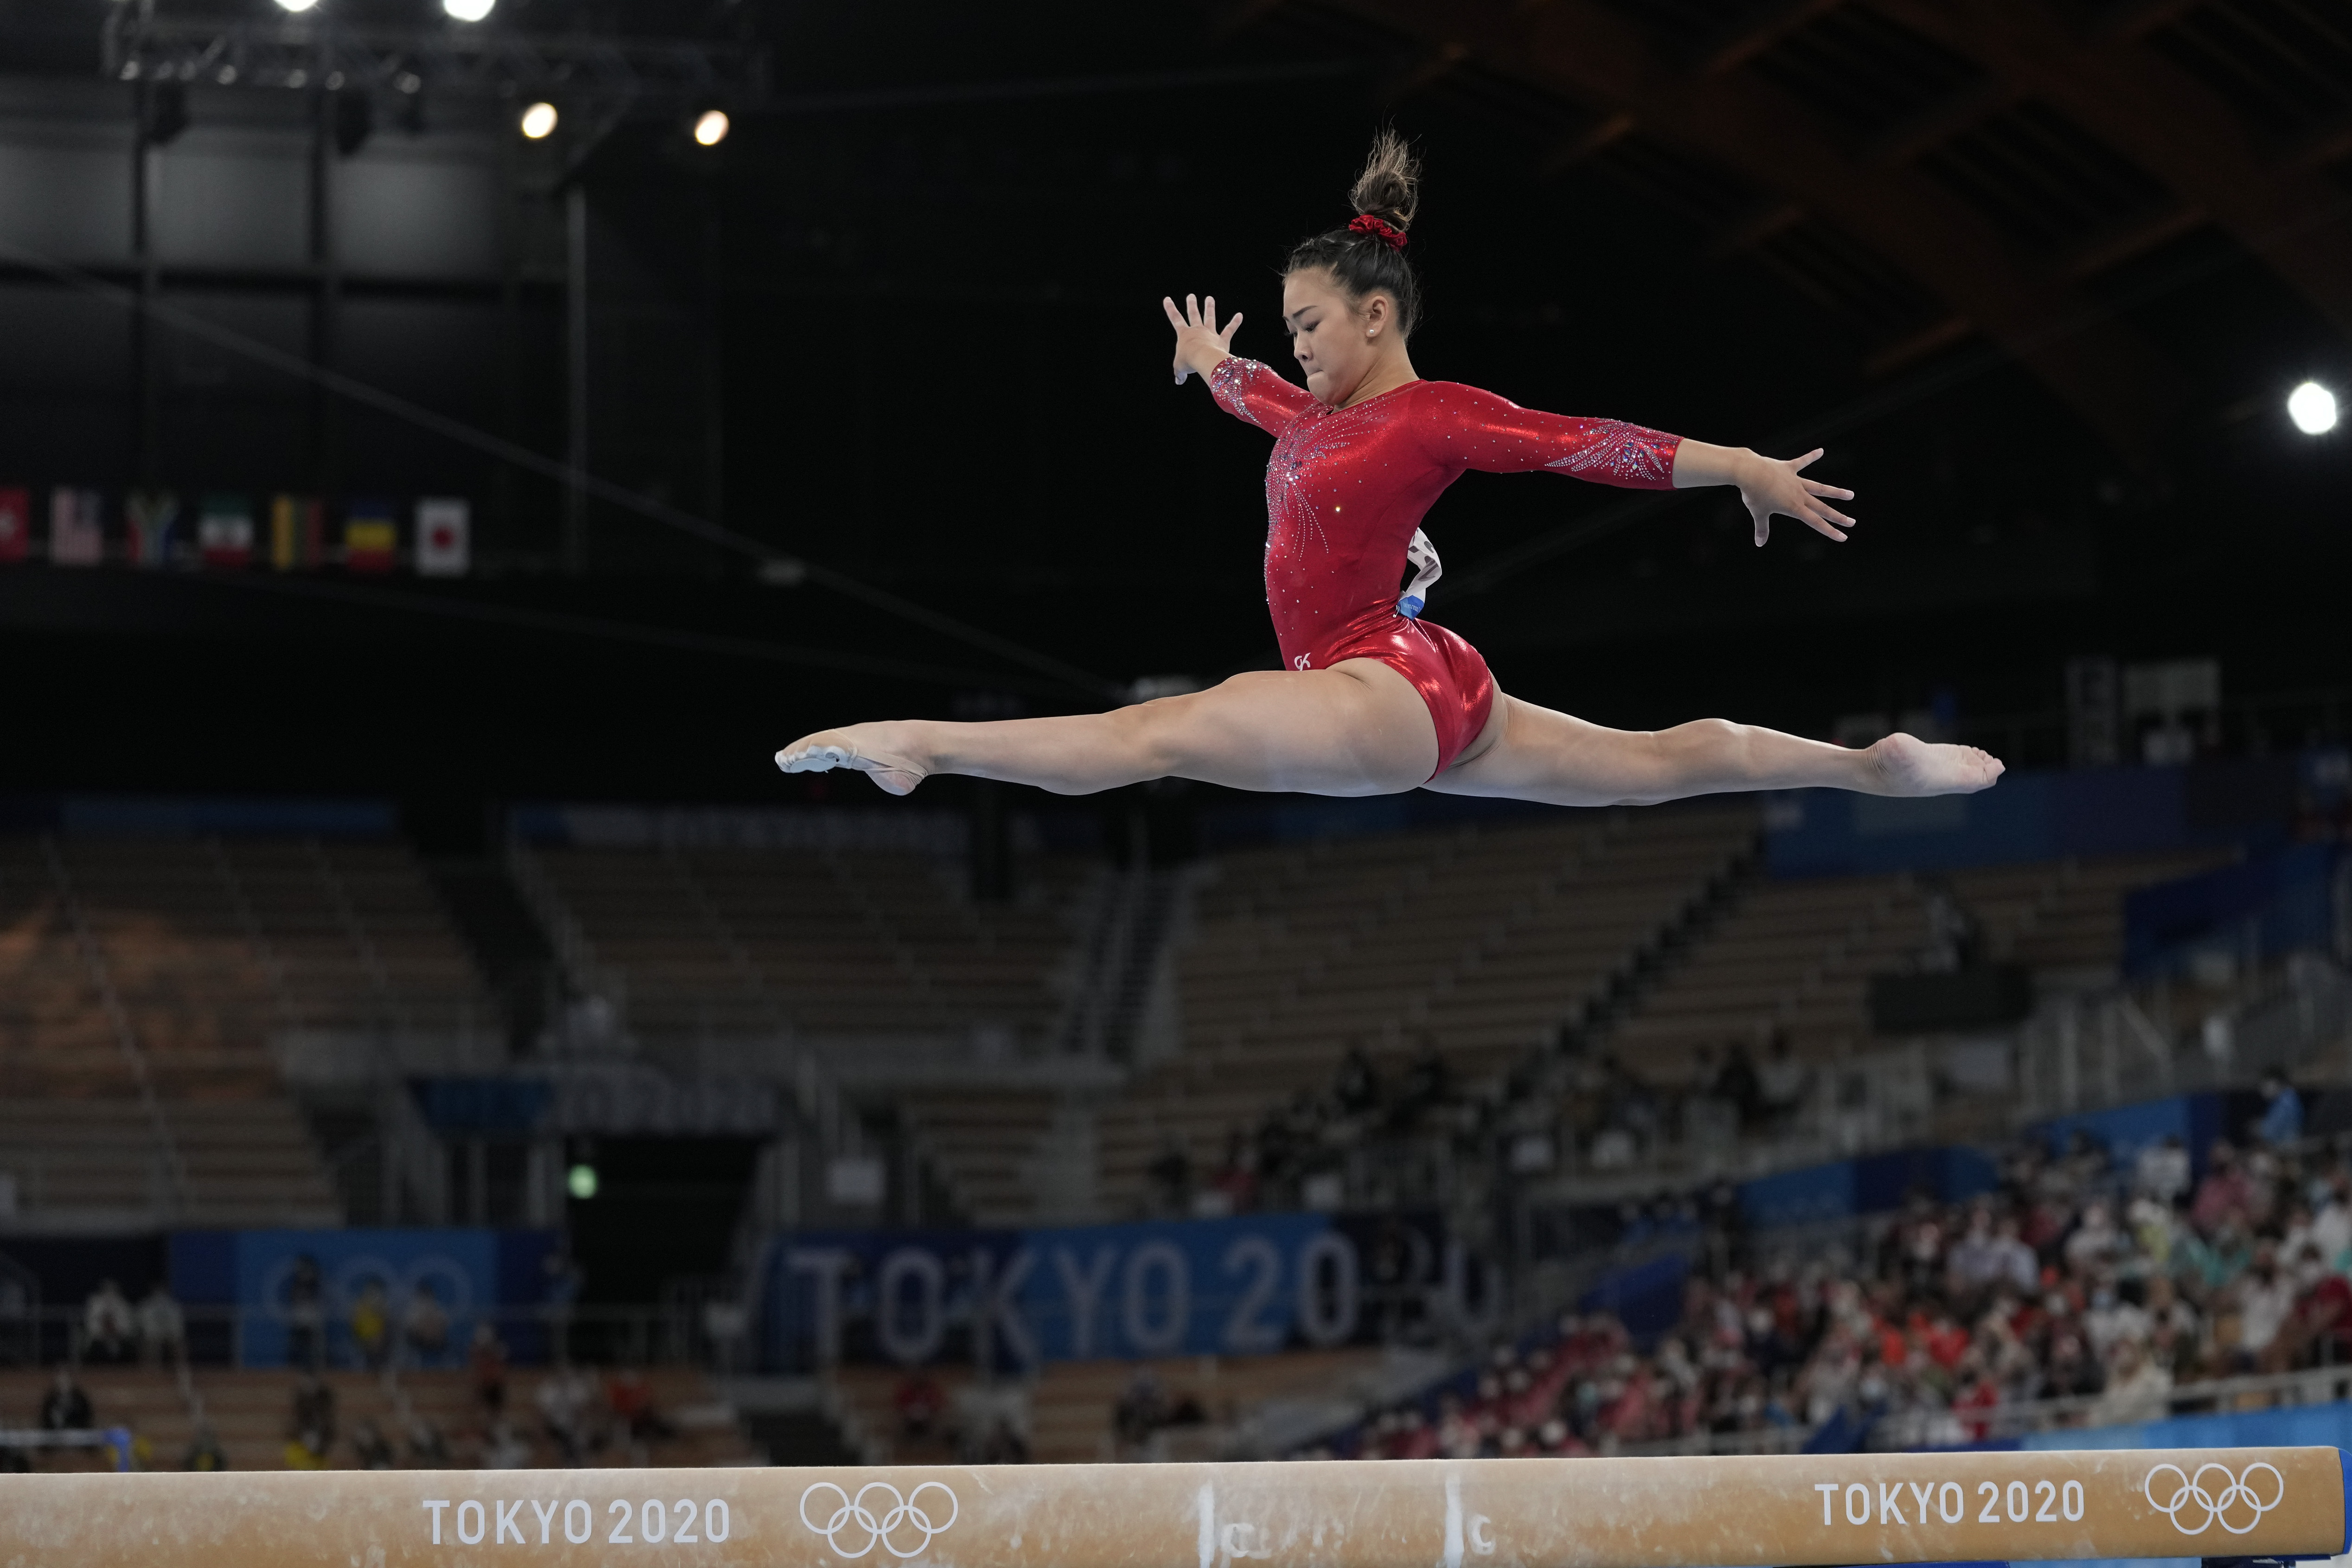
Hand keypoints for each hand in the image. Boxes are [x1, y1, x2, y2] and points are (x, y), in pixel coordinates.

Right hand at [1162, 293, 1241, 384]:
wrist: (1203, 358)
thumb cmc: (1189, 361)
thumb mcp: (1179, 368)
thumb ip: (1179, 373)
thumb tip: (1179, 381)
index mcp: (1184, 335)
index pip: (1175, 319)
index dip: (1170, 309)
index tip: (1167, 299)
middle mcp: (1197, 331)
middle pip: (1193, 314)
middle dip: (1191, 305)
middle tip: (1191, 296)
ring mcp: (1210, 333)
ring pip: (1210, 318)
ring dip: (1209, 307)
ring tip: (1209, 298)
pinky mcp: (1222, 340)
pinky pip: (1229, 330)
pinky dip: (1235, 322)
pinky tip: (1240, 315)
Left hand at [1739, 448, 1854, 545]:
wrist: (1750, 472)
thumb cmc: (1754, 494)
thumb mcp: (1758, 513)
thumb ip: (1761, 529)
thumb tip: (1759, 543)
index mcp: (1794, 507)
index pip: (1816, 522)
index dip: (1830, 531)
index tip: (1843, 537)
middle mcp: (1799, 494)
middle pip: (1822, 507)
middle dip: (1838, 516)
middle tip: (1852, 522)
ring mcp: (1795, 480)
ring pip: (1819, 487)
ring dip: (1835, 492)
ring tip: (1850, 495)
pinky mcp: (1789, 467)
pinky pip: (1802, 461)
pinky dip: (1811, 456)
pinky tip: (1821, 451)